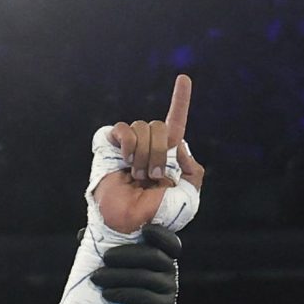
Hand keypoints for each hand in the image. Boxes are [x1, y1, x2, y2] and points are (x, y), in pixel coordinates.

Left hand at [91, 224, 181, 303]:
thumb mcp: (120, 278)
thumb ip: (108, 255)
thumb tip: (82, 234)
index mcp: (162, 261)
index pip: (170, 242)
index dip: (159, 233)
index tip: (142, 229)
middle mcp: (170, 274)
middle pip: (152, 255)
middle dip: (126, 253)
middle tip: (104, 257)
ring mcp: (168, 292)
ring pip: (144, 276)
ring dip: (118, 275)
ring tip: (95, 278)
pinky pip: (143, 297)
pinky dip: (122, 293)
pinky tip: (106, 294)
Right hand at [93, 75, 204, 234]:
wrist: (131, 224)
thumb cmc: (158, 216)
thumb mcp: (189, 196)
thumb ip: (193, 169)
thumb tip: (179, 144)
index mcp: (168, 154)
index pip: (176, 121)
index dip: (180, 99)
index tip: (184, 78)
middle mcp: (148, 146)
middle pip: (158, 125)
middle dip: (158, 152)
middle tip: (152, 177)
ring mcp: (129, 145)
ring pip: (142, 127)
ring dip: (142, 154)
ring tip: (136, 177)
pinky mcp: (111, 147)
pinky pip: (123, 128)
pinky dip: (128, 144)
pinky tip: (126, 161)